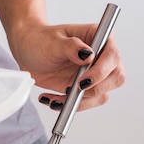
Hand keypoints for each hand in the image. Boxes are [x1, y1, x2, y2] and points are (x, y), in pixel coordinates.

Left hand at [9, 22, 124, 111]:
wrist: (27, 51)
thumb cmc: (39, 39)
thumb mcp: (52, 41)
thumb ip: (71, 47)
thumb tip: (88, 55)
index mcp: (98, 37)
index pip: (113, 56)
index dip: (102, 71)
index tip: (83, 81)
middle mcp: (101, 56)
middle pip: (116, 78)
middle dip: (95, 89)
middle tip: (71, 90)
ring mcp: (94, 74)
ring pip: (103, 94)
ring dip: (80, 101)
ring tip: (56, 98)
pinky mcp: (85, 88)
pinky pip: (86, 102)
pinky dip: (70, 106)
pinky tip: (53, 100)